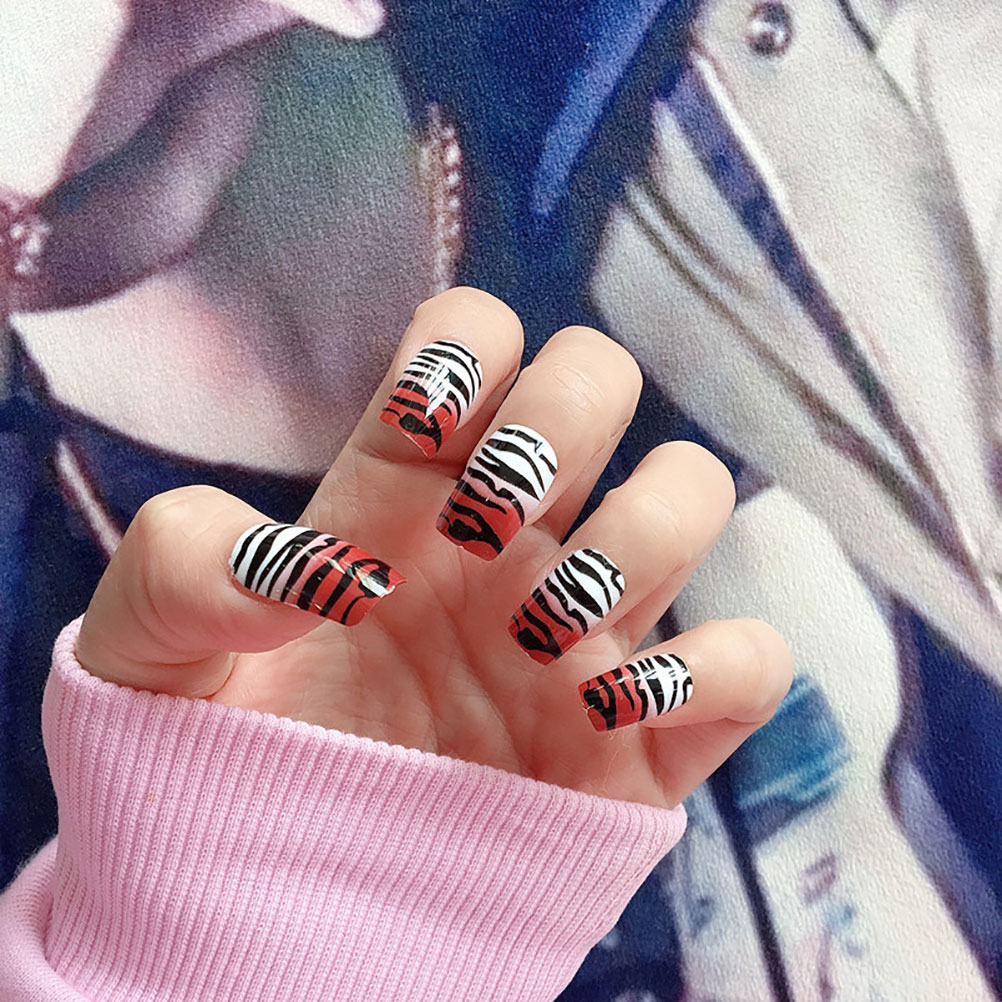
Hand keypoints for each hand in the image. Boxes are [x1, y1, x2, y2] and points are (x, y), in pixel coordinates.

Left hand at [75, 287, 791, 808]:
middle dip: (562, 422)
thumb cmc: (215, 754)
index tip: (419, 440)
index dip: (462, 360)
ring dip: (635, 540)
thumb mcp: (153, 649)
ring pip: (692, 496)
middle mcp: (509, 539)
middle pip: (602, 378)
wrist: (271, 894)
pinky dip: (711, 670)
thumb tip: (309, 559)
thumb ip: (184, 565)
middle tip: (487, 525)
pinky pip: (747, 665)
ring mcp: (583, 632)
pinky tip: (608, 706)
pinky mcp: (641, 740)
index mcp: (404, 490)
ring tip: (539, 633)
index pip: (476, 339)